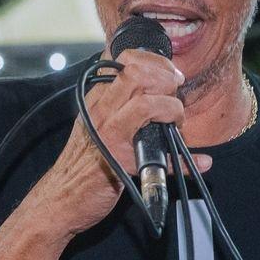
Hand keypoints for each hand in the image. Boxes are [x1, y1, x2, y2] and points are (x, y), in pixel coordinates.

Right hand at [35, 49, 209, 236]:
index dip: (156, 61)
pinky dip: (185, 160)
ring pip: (146, 102)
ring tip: (176, 121)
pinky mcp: (120, 162)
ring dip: (172, 108)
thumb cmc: (81, 163)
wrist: (60, 199)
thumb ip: (116, 104)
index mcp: (97, 99)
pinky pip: (159, 155)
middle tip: (176, 93)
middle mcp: (101, 111)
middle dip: (167, 78)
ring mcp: (109, 135)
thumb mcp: (93, 123)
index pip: (126, 61)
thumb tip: (150, 89)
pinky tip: (199, 162)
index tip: (170, 74)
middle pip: (136, 73)